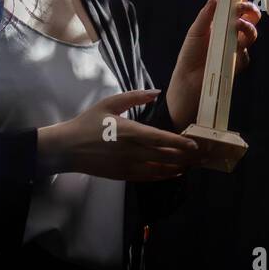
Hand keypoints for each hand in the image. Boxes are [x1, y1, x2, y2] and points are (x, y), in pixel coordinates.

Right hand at [36, 89, 202, 180]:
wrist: (66, 148)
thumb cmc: (88, 123)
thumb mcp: (110, 103)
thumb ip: (135, 96)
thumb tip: (157, 91)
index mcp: (130, 131)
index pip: (160, 139)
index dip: (180, 143)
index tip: (194, 144)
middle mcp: (131, 151)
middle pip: (164, 156)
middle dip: (185, 157)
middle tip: (202, 156)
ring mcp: (126, 165)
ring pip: (158, 170)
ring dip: (177, 168)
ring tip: (192, 165)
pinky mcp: (122, 175)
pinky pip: (147, 178)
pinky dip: (162, 176)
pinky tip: (173, 173)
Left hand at [166, 0, 262, 128]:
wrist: (186, 85)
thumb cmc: (188, 58)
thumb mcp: (194, 33)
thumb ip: (206, 15)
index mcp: (221, 22)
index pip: (237, 1)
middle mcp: (232, 33)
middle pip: (250, 16)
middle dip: (250, 8)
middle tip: (242, 8)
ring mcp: (236, 48)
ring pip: (252, 33)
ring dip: (249, 26)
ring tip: (238, 25)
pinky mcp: (238, 64)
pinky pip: (246, 54)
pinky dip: (242, 48)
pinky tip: (234, 47)